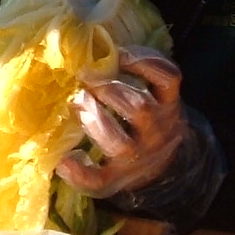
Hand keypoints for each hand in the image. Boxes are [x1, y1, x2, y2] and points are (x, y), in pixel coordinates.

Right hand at [56, 46, 188, 198]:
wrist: (166, 151)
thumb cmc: (124, 159)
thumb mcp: (105, 177)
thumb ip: (82, 172)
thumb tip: (61, 160)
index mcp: (122, 169)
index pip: (100, 179)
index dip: (80, 171)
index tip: (63, 155)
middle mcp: (145, 147)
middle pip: (120, 139)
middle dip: (93, 113)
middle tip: (74, 95)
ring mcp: (162, 121)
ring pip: (140, 105)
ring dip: (112, 88)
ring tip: (91, 73)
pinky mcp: (173, 98)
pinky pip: (167, 76)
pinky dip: (145, 62)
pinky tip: (121, 56)